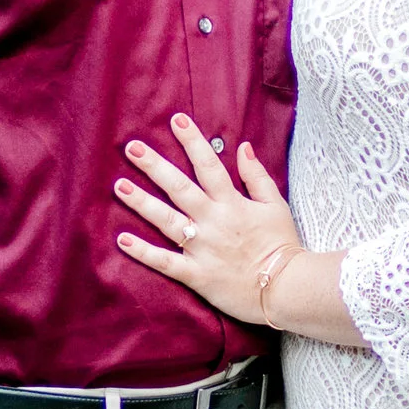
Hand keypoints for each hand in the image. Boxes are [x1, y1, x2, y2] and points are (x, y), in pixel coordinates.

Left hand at [115, 115, 302, 326]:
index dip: (192, 141)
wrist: (288, 288)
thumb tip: (243, 147)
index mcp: (232, 203)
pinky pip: (165, 262)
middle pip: (179, 188)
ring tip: (120, 186)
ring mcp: (203, 248)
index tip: (176, 120)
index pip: (208, 165)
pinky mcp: (197, 275)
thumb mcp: (275, 205)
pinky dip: (143, 252)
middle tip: (132, 148)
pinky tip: (122, 239)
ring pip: (166, 221)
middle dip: (155, 166)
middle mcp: (213, 221)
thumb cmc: (283, 246)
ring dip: (142, 203)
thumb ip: (256, 176)